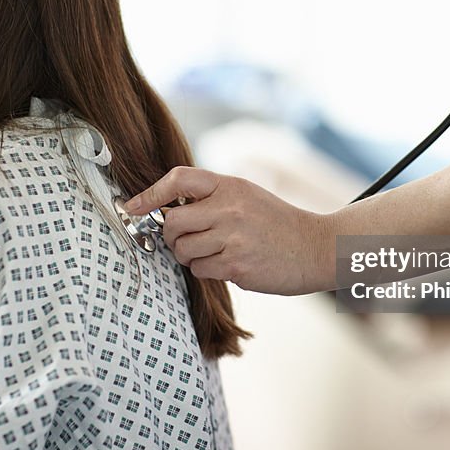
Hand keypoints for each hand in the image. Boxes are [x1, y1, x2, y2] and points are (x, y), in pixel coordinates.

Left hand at [125, 167, 335, 294]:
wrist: (317, 247)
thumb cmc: (278, 223)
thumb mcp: (247, 195)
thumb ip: (212, 196)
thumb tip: (167, 208)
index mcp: (230, 185)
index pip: (178, 179)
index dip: (150, 194)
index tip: (132, 206)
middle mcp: (229, 208)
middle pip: (172, 221)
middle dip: (170, 235)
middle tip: (184, 239)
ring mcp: (233, 237)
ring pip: (182, 249)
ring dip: (189, 255)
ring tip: (212, 253)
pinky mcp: (237, 266)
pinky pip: (200, 270)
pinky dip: (206, 270)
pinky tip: (227, 265)